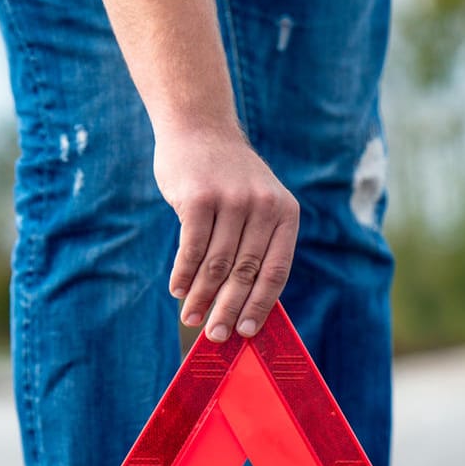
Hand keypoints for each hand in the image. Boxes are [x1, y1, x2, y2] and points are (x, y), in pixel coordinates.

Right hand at [156, 126, 299, 341]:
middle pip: (246, 272)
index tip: (246, 332)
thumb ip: (257, 244)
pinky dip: (183, 274)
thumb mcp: (257, 203)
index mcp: (286, 213)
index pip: (276, 270)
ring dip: (201, 297)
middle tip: (215, 337)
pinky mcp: (199, 197)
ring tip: (191, 318)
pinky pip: (192, 247)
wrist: (200, 128)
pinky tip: (178, 290)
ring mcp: (232, 200)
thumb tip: (243, 303)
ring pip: (216, 264)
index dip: (261, 305)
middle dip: (228, 309)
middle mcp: (263, 207)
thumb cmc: (227, 179)